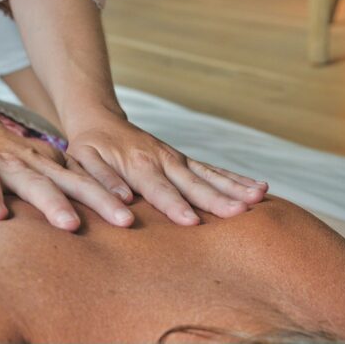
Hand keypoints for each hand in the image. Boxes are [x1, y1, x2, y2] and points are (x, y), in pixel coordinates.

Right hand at [0, 121, 133, 229]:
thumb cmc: (19, 159)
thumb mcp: (50, 166)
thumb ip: (78, 181)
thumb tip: (124, 204)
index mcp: (45, 168)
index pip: (80, 183)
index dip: (103, 197)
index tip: (126, 214)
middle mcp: (16, 166)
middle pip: (39, 185)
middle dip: (55, 204)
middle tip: (72, 225)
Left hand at [66, 110, 267, 225]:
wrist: (102, 121)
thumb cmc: (91, 148)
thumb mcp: (84, 163)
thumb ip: (102, 182)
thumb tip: (123, 205)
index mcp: (139, 165)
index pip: (159, 190)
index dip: (175, 206)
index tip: (193, 222)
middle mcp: (164, 160)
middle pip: (194, 183)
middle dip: (219, 198)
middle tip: (243, 211)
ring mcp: (178, 159)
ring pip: (211, 174)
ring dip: (235, 186)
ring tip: (260, 196)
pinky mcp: (185, 160)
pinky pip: (213, 170)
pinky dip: (235, 178)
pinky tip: (258, 186)